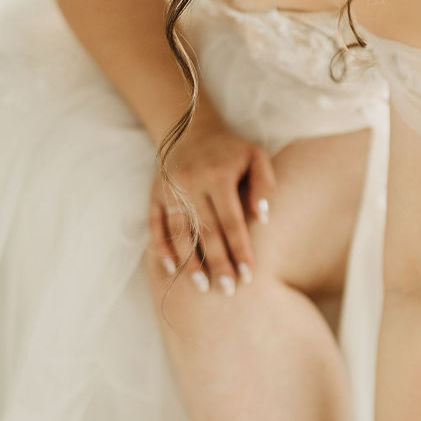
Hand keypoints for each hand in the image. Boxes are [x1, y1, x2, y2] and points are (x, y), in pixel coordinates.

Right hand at [148, 107, 275, 290]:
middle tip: (229, 290)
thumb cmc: (230, 151)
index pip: (231, 222)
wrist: (190, 130)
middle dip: (218, 263)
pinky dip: (161, 248)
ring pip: (179, 233)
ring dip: (190, 262)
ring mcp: (170, 191)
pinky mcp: (155, 195)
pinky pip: (155, 226)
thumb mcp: (256, 157)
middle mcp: (191, 184)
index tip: (249, 275)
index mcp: (217, 176)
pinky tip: (171, 270)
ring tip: (203, 287)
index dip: (240, 250)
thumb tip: (261, 218)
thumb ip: (265, 185)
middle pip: (206, 232)